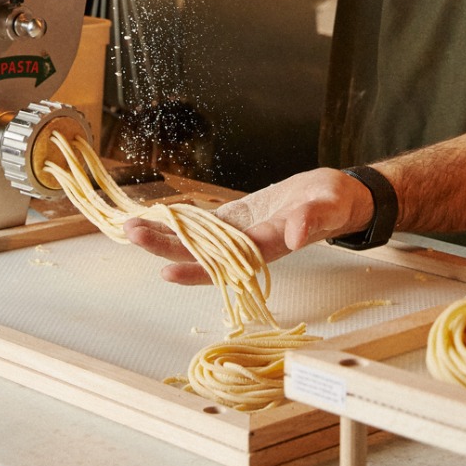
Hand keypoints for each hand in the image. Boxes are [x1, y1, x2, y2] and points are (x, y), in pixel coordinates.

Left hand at [123, 169, 378, 283]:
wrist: (334, 197)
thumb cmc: (333, 202)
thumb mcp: (328, 207)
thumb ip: (312, 220)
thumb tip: (296, 236)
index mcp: (269, 246)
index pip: (226, 263)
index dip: (196, 268)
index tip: (166, 268)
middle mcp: (248, 246)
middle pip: (202, 253)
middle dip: (166, 245)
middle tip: (133, 234)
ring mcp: (239, 234)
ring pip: (198, 240)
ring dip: (165, 234)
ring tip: (131, 227)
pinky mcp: (236, 220)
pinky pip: (204, 224)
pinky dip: (180, 222)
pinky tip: (155, 218)